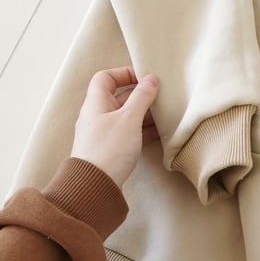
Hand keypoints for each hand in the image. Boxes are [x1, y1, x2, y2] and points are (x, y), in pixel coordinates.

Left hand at [71, 67, 159, 187]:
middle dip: (141, 94)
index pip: (105, 78)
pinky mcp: (112, 149)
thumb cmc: (109, 148)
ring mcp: (104, 133)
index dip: (124, 73)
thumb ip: (142, 97)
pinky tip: (160, 132)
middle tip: (161, 95)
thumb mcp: (129, 118)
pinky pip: (130, 132)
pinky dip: (144, 129)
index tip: (144, 77)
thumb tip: (151, 79)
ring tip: (164, 113)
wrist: (94, 187)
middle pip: (120, 96)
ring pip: (127, 115)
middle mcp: (98, 116)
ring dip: (145, 113)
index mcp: (96, 103)